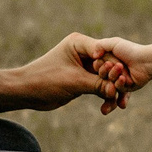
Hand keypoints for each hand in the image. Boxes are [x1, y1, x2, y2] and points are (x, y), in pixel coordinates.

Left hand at [3, 33, 132, 112]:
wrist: (26, 92)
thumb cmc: (45, 80)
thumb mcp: (74, 81)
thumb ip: (96, 84)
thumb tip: (116, 90)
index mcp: (79, 43)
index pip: (104, 51)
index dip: (113, 65)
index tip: (121, 78)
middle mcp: (84, 52)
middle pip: (108, 64)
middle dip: (116, 79)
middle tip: (124, 91)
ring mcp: (84, 66)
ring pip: (106, 77)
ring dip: (112, 90)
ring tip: (120, 104)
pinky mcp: (83, 80)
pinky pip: (100, 86)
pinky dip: (104, 96)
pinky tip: (109, 108)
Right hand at [82, 36, 151, 113]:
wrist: (146, 60)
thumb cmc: (130, 50)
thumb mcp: (114, 43)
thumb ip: (100, 45)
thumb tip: (94, 55)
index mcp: (109, 61)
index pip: (97, 67)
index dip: (98, 65)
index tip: (101, 59)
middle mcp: (113, 71)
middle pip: (101, 76)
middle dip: (105, 71)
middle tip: (110, 64)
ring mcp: (119, 80)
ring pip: (108, 84)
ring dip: (113, 76)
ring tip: (120, 69)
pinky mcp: (126, 88)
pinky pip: (119, 89)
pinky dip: (120, 83)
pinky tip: (124, 78)